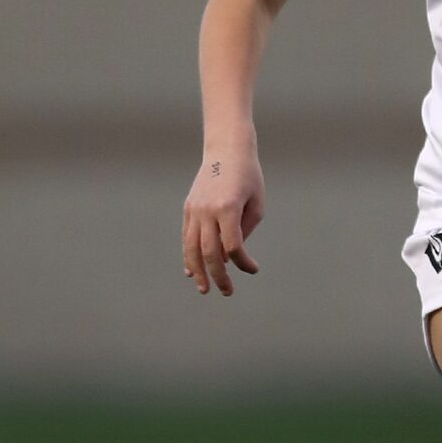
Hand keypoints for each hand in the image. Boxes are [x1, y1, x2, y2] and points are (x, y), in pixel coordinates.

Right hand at [182, 147, 264, 295]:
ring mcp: (194, 209)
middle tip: (227, 292)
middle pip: (209, 252)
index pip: (233, 246)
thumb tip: (229, 256)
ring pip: (191, 248)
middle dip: (218, 276)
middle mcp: (207, 210)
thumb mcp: (256, 203)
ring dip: (198, 272)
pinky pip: (186, 238)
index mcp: (227, 207)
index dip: (243, 263)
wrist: (227, 150)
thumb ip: (243, 231)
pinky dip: (188, 256)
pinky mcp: (188, 208)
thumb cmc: (248, 177)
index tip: (253, 269)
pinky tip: (191, 272)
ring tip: (204, 289)